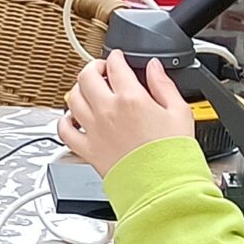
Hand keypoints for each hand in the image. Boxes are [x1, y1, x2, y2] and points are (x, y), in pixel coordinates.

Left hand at [60, 51, 195, 175]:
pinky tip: (74, 118)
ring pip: (72, 98)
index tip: (118, 58)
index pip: (115, 64)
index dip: (116, 56)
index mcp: (131, 98)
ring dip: (78, 90)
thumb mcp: (179, 111)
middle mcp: (106, 111)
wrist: (163, 187)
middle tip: (101, 70)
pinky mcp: (86, 149)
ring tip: (88, 90)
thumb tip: (154, 66)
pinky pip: (64, 130)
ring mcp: (93, 130)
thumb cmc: (173, 154)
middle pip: (86, 76)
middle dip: (94, 68)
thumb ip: (163, 84)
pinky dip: (65, 121)